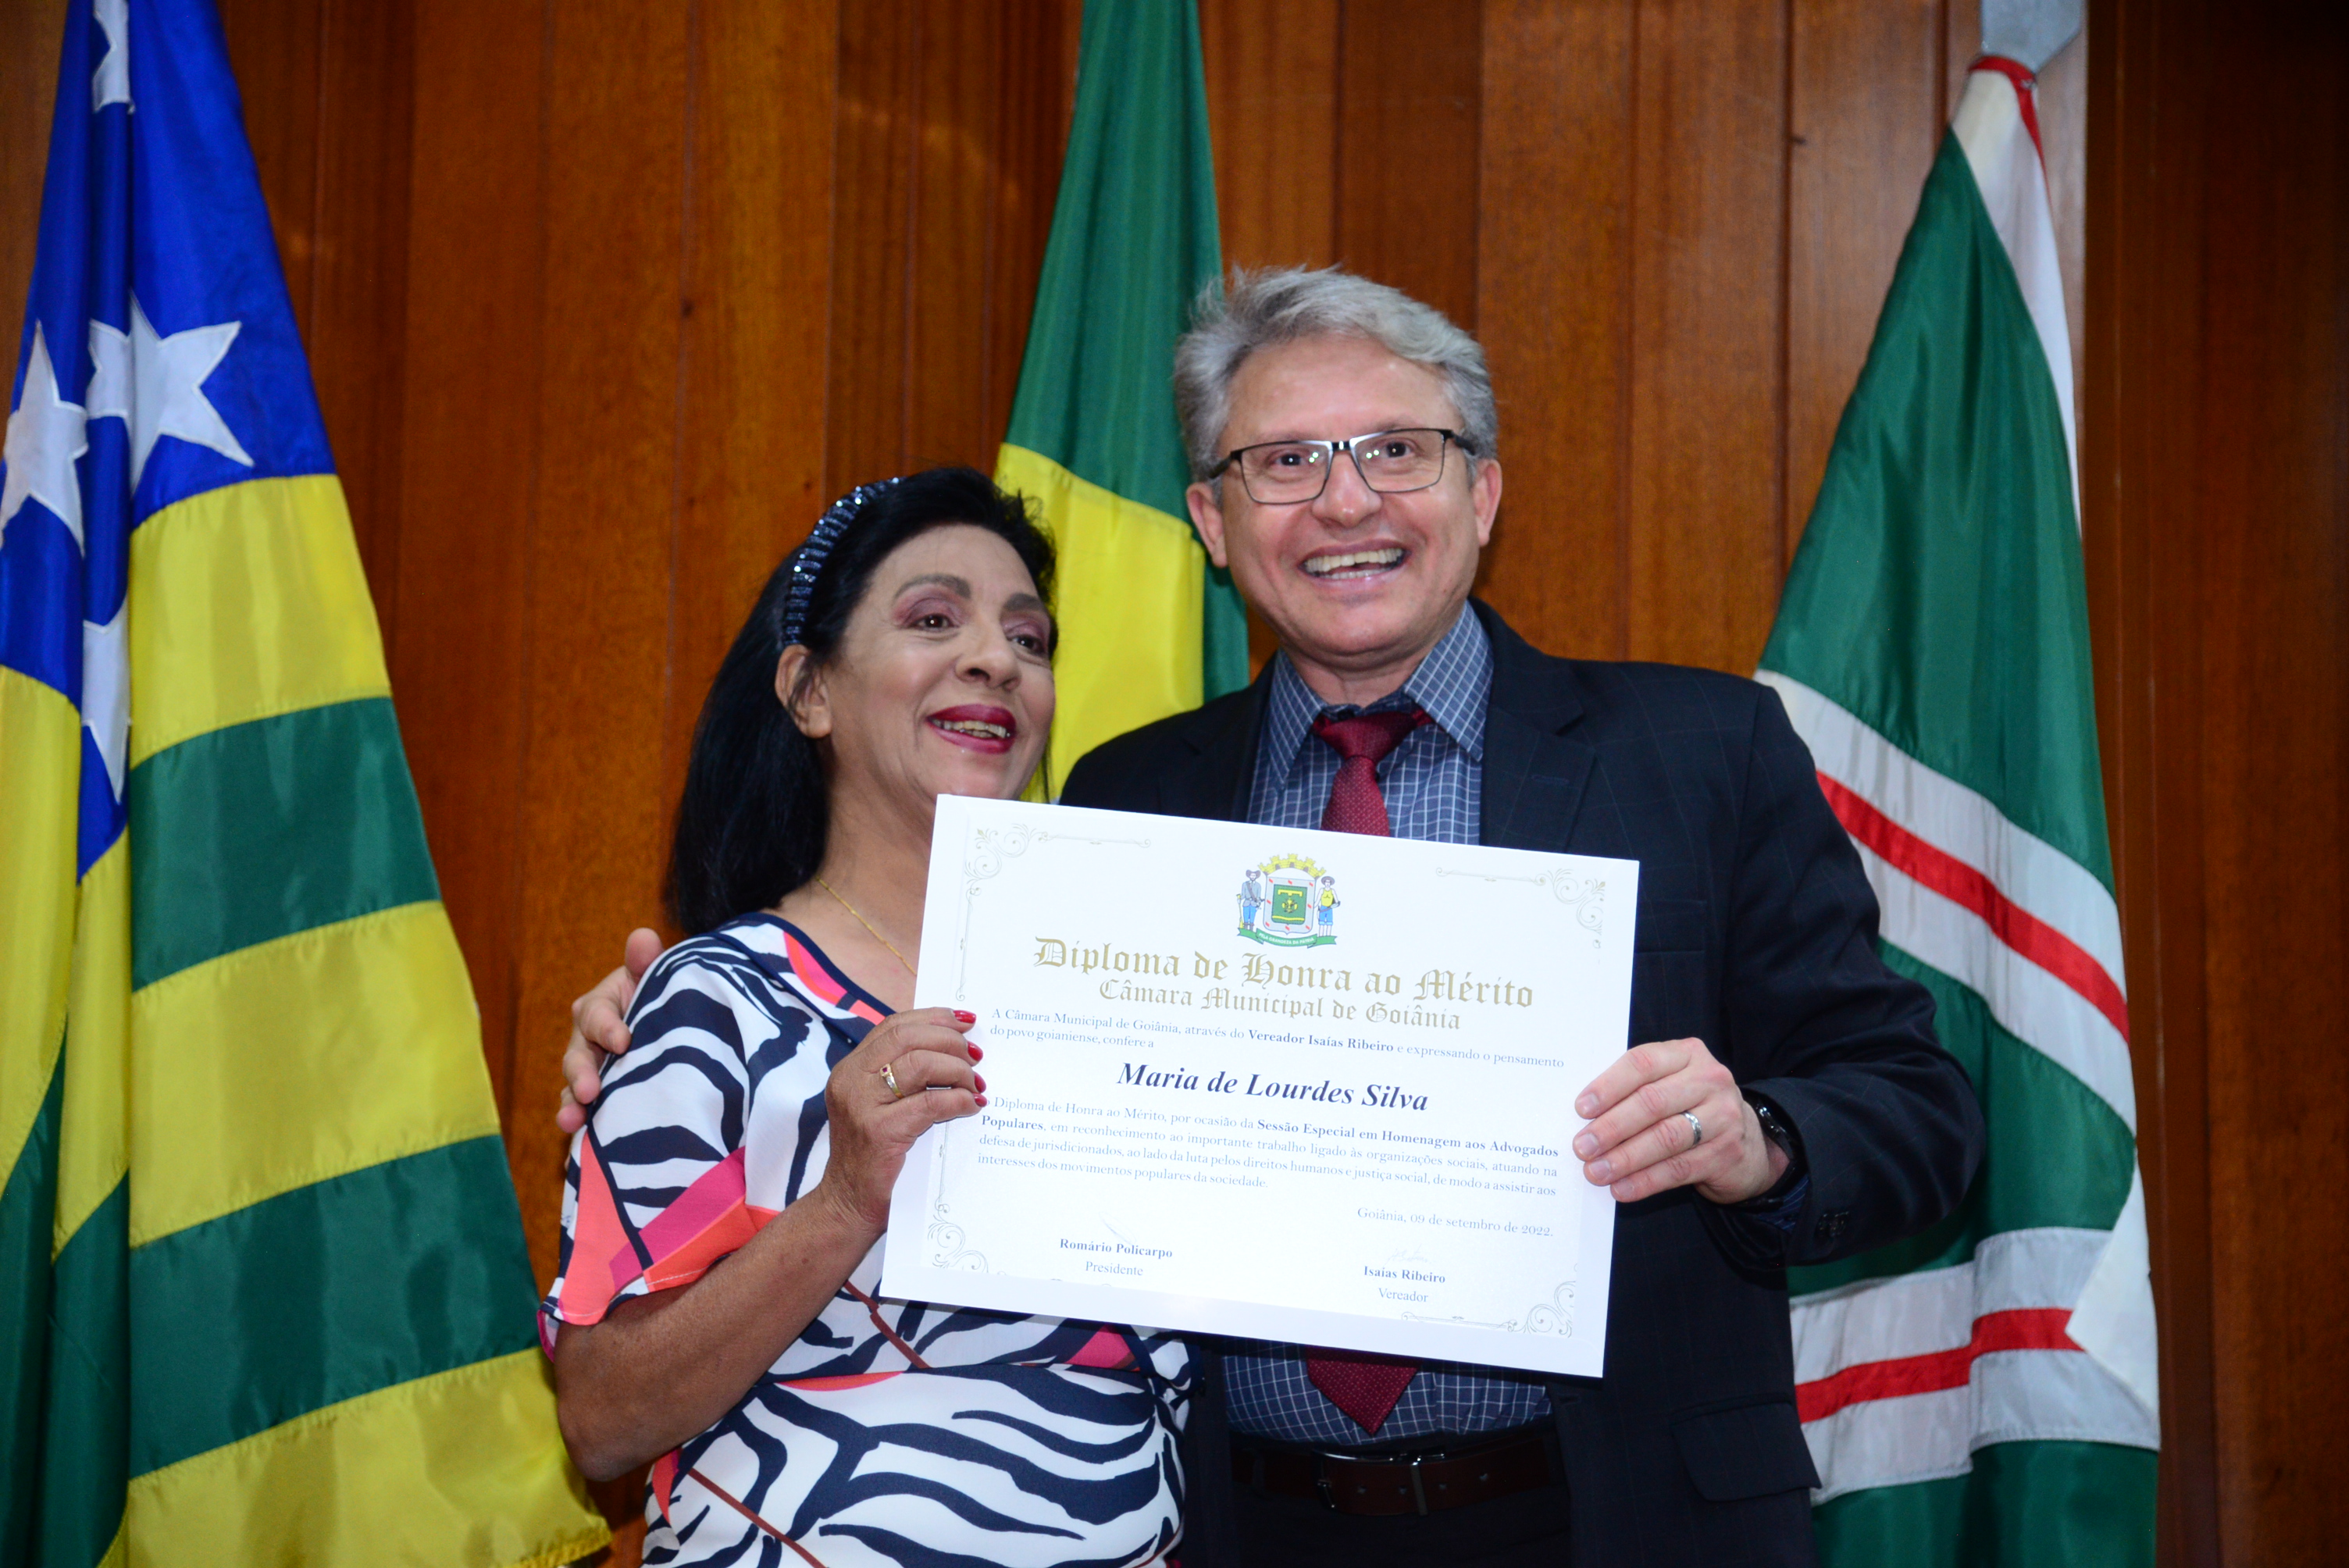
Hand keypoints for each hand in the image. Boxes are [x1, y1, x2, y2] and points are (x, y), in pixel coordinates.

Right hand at [556, 928, 664, 1133]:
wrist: (684, 1026)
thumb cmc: (668, 998)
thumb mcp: (660, 977)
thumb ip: (647, 962)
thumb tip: (643, 938)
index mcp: (601, 1007)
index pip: (596, 1015)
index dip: (607, 1026)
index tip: (624, 1040)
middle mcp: (590, 1040)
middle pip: (578, 1056)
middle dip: (581, 1074)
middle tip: (589, 1091)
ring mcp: (595, 1071)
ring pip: (576, 1087)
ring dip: (572, 1103)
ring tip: (571, 1120)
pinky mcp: (605, 1097)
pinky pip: (588, 1110)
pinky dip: (584, 1123)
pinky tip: (583, 1138)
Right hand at [812, 1008, 985, 1233]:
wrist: (847, 1205)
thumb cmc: (874, 1156)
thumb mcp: (881, 1106)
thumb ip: (905, 1077)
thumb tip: (958, 1048)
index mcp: (851, 1068)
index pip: (895, 1025)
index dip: (934, 1018)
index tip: (967, 1021)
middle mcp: (850, 1079)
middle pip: (908, 1037)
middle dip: (950, 1041)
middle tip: (976, 1056)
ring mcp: (861, 1105)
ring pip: (919, 1063)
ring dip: (957, 1069)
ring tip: (975, 1085)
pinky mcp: (878, 1132)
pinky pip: (929, 1104)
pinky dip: (957, 1100)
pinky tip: (971, 1107)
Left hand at [1572, 1038, 1786, 1204]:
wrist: (1747, 1141)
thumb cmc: (1690, 1106)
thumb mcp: (1670, 1084)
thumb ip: (1635, 1088)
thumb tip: (1585, 1115)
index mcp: (1687, 1054)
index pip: (1642, 1063)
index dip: (1609, 1086)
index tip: (1581, 1109)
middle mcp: (1710, 1080)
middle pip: (1652, 1102)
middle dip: (1612, 1127)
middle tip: (1582, 1147)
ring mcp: (1723, 1116)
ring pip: (1665, 1138)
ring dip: (1625, 1158)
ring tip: (1596, 1171)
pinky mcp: (1726, 1153)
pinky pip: (1678, 1169)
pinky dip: (1646, 1180)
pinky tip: (1622, 1188)